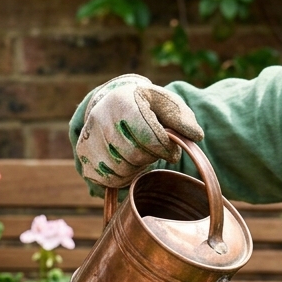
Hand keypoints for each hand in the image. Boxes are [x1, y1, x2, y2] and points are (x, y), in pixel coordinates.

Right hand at [75, 74, 204, 187]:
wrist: (113, 102)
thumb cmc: (146, 105)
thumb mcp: (166, 104)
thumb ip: (183, 118)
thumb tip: (196, 136)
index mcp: (124, 102)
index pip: (149, 136)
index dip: (165, 148)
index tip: (170, 150)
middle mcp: (101, 119)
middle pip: (136, 155)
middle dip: (151, 157)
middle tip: (154, 151)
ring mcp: (89, 138)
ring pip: (122, 169)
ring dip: (138, 167)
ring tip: (141, 154)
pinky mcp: (85, 155)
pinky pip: (109, 179)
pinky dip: (123, 177)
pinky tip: (129, 163)